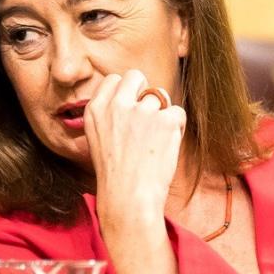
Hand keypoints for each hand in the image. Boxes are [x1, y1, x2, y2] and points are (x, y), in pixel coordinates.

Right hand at [84, 69, 185, 226]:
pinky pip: (177, 112)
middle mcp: (117, 106)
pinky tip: (165, 147)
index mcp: (96, 110)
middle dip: (145, 92)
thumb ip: (111, 114)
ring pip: (160, 96)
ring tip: (154, 142)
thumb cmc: (116, 174)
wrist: (129, 197)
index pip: (114, 79)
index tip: (130, 107)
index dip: (126, 91)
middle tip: (148, 118)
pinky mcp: (165, 120)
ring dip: (162, 115)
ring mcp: (142, 111)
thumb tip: (132, 96)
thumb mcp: (99, 139)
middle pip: (137, 76)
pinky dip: (176, 128)